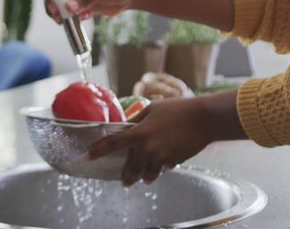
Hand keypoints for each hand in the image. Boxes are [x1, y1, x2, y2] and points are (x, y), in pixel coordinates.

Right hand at [43, 0, 139, 23]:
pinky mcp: (86, 6)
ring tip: (65, 23)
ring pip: (64, 6)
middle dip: (55, 7)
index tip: (53, 8)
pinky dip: (75, 18)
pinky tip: (84, 18)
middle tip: (58, 19)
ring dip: (64, 15)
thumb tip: (68, 7)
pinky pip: (74, 13)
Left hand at [85, 90, 244, 185]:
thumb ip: (137, 119)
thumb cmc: (178, 109)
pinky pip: (162, 169)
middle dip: (126, 175)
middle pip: (130, 168)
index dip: (97, 151)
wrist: (203, 119)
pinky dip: (159, 170)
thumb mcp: (153, 108)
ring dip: (142, 177)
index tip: (86, 157)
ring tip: (140, 180)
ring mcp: (160, 157)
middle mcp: (147, 149)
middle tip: (123, 180)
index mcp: (139, 133)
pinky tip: (160, 169)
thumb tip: (128, 124)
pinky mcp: (173, 161)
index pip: (112, 144)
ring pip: (147, 173)